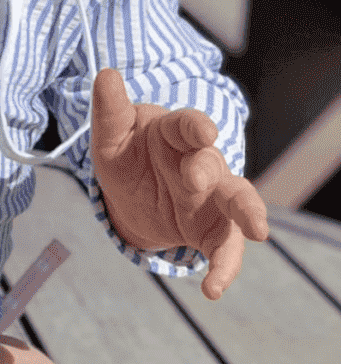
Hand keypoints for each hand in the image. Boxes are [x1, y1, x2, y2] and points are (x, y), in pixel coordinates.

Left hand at [90, 68, 268, 299]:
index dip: (195, 127)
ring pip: (237, 199)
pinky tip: (213, 288)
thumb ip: (109, 110)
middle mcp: (200, 162)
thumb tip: (105, 74)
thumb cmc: (125, 155)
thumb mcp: (110, 138)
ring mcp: (212, 196)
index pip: (187, 125)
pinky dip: (225, 268)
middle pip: (213, 161)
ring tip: (257, 230)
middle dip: (208, 169)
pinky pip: (226, 248)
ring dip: (248, 212)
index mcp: (174, 134)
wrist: (130, 195)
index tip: (202, 130)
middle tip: (196, 179)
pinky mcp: (213, 229)